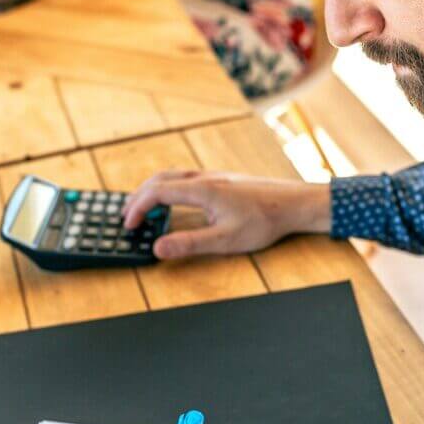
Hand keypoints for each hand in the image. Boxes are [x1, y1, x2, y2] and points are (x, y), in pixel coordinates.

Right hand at [122, 170, 330, 258]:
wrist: (295, 204)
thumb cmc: (265, 221)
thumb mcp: (226, 239)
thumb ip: (190, 243)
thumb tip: (158, 247)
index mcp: (203, 189)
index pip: (157, 192)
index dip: (138, 208)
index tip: (129, 225)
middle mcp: (206, 177)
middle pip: (161, 179)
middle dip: (140, 197)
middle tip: (128, 216)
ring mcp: (216, 176)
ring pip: (174, 176)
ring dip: (154, 190)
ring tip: (145, 209)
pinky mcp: (224, 180)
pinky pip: (187, 178)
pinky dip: (170, 188)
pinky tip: (176, 202)